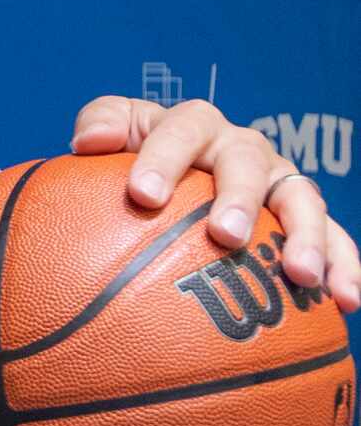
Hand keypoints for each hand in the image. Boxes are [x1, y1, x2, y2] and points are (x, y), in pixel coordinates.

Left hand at [69, 96, 360, 312]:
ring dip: (306, 236)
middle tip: (226, 236)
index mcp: (194, 127)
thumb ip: (101, 124)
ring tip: (301, 275)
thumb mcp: (115, 131)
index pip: (181, 131)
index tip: (142, 196)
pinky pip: (334, 238)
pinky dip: (343, 266)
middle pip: (250, 164)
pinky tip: (345, 302)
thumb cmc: (136, 160)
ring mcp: (279, 181)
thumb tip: (90, 142)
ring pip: (302, 200)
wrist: (174, 176)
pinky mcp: (303, 216)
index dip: (164, 158)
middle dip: (240, 198)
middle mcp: (244, 148)